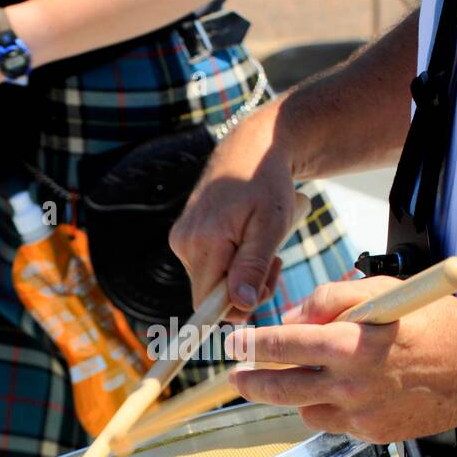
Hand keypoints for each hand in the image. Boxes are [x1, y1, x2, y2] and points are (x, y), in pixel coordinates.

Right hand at [169, 104, 299, 320]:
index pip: (208, 305)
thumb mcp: (271, 224)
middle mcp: (184, 244)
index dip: (238, 307)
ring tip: (262, 244)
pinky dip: (232, 263)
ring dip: (242, 275)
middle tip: (275, 261)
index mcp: (204, 242)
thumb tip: (240, 304)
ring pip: (212, 284)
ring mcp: (181, 241)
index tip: (264, 287)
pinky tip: (246, 240)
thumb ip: (254, 265)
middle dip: (246, 290)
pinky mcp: (185, 239)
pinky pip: (209, 268)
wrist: (250, 149)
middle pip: (212, 297)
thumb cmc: (267, 183)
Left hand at [224, 277, 456, 441]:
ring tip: (300, 378)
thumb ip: (328, 299)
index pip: (282, 346)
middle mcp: (353, 383)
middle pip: (281, 389)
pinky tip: (341, 391)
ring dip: (295, 395)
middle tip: (237, 375)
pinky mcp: (375, 433)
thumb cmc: (434, 320)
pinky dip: (328, 408)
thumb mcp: (381, 290)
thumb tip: (290, 318)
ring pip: (305, 410)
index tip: (234, 345)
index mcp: (351, 343)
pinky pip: (335, 423)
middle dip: (251, 381)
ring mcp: (363, 413)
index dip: (251, 346)